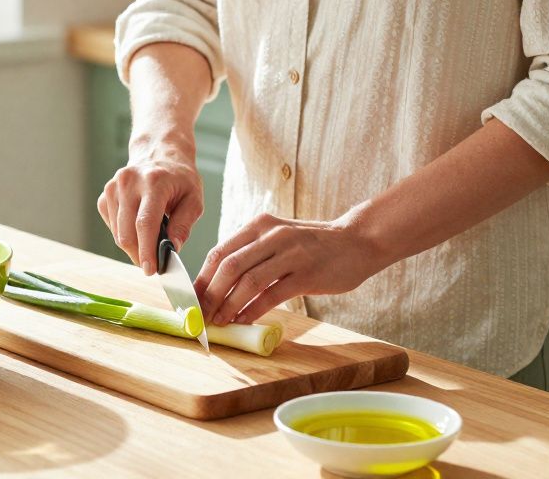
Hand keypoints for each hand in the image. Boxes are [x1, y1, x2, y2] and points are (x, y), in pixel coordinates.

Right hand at [97, 136, 202, 274]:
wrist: (159, 153)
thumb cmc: (180, 179)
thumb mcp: (194, 199)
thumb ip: (184, 225)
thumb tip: (172, 249)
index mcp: (154, 182)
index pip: (145, 223)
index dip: (146, 250)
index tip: (151, 270)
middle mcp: (128, 182)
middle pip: (126, 232)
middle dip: (139, 254)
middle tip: (153, 264)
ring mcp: (113, 188)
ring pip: (117, 233)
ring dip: (133, 246)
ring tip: (150, 241)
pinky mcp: (105, 195)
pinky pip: (112, 227)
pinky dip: (125, 234)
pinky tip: (138, 227)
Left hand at [193, 212, 388, 325]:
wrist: (357, 241)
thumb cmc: (313, 244)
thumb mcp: (278, 238)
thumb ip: (252, 254)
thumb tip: (219, 284)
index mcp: (259, 226)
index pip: (219, 252)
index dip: (201, 278)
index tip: (191, 299)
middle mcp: (271, 236)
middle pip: (228, 266)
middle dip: (210, 294)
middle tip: (201, 314)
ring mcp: (290, 254)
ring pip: (248, 281)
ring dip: (228, 305)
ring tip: (219, 321)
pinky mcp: (306, 273)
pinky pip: (272, 295)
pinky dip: (253, 310)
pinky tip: (243, 321)